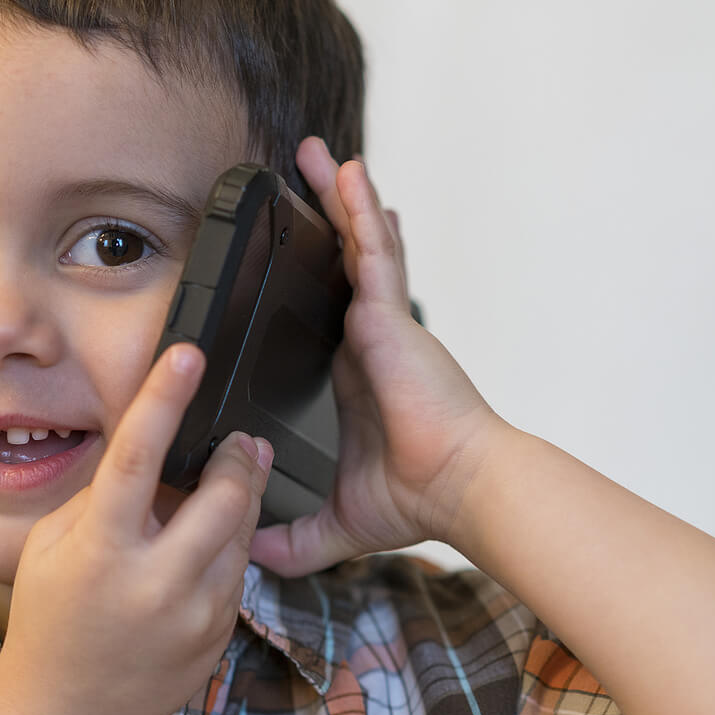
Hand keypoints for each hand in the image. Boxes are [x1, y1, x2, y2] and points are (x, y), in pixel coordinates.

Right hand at [0, 343, 271, 714]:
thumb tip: (154, 450)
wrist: (68, 713)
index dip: (164, 398)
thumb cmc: (52, 616)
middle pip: (224, 495)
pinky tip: (209, 539)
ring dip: (243, 496)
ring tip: (233, 476)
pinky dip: (230, 544)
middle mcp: (154, 582)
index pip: (137, 457)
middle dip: (239, 456)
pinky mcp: (219, 634)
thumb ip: (102, 497)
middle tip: (239, 437)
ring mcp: (194, 614)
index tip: (188, 356)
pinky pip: (239, 570)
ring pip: (243, 530)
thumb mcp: (52, 546)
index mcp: (101, 551)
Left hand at [249, 138, 505, 576]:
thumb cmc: (417, 497)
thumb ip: (294, 537)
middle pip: (341, 263)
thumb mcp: (336, 520)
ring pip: (357, 246)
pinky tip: (351, 172)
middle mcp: (368, 338)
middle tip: (296, 174)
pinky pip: (373, 252)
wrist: (461, 490)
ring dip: (340, 198)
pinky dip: (361, 211)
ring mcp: (383, 322)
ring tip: (316, 153)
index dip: (313, 274)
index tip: (290, 248)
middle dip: (322, 218)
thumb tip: (253, 562)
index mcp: (353, 372)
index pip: (328, 308)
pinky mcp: (391, 317)